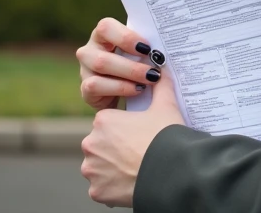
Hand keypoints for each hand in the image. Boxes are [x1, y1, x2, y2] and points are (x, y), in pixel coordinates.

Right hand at [76, 17, 163, 110]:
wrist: (125, 90)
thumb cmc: (136, 63)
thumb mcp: (140, 52)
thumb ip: (146, 47)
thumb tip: (167, 45)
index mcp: (103, 35)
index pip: (106, 27)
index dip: (126, 37)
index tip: (147, 48)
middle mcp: (90, 50)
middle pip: (103, 55)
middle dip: (132, 66)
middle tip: (154, 72)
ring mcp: (85, 70)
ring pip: (100, 70)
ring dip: (128, 76)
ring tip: (149, 80)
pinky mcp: (86, 90)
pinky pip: (97, 87)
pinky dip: (121, 89)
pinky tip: (137, 90)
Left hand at [81, 65, 185, 207]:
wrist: (170, 172)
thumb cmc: (165, 136)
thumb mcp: (165, 106)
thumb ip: (161, 85)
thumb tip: (162, 68)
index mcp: (103, 121)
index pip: (109, 124)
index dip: (126, 129)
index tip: (140, 135)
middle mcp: (90, 143)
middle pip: (103, 145)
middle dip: (117, 149)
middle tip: (139, 152)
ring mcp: (92, 170)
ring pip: (100, 167)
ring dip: (113, 169)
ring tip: (136, 168)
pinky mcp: (97, 191)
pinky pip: (103, 188)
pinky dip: (113, 187)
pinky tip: (131, 182)